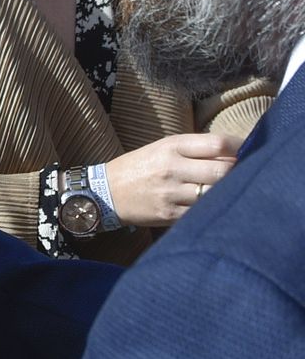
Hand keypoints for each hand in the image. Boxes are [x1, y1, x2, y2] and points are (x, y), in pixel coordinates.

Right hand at [103, 132, 239, 226]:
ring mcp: (171, 193)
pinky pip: (203, 213)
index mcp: (171, 146)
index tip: (251, 150)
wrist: (107, 191)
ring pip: (216, 194)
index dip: (241, 147)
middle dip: (240, 173)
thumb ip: (196, 150)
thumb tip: (237, 155)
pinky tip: (216, 207)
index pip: (217, 144)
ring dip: (229, 193)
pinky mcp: (170, 215)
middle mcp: (172, 168)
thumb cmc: (141, 166)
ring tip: (232, 191)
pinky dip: (214, 210)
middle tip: (245, 174)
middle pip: (223, 171)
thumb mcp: (163, 148)